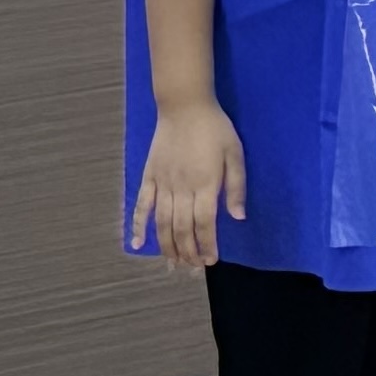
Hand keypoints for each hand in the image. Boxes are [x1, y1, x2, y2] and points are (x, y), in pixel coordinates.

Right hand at [130, 101, 246, 271]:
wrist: (185, 106)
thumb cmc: (215, 129)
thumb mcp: (235, 153)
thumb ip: (236, 186)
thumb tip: (237, 217)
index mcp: (206, 184)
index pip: (205, 223)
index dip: (207, 245)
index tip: (210, 261)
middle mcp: (182, 188)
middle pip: (182, 228)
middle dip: (188, 252)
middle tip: (193, 269)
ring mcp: (162, 184)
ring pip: (162, 223)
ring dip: (167, 246)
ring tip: (172, 264)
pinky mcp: (149, 177)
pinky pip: (141, 206)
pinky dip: (138, 226)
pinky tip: (137, 244)